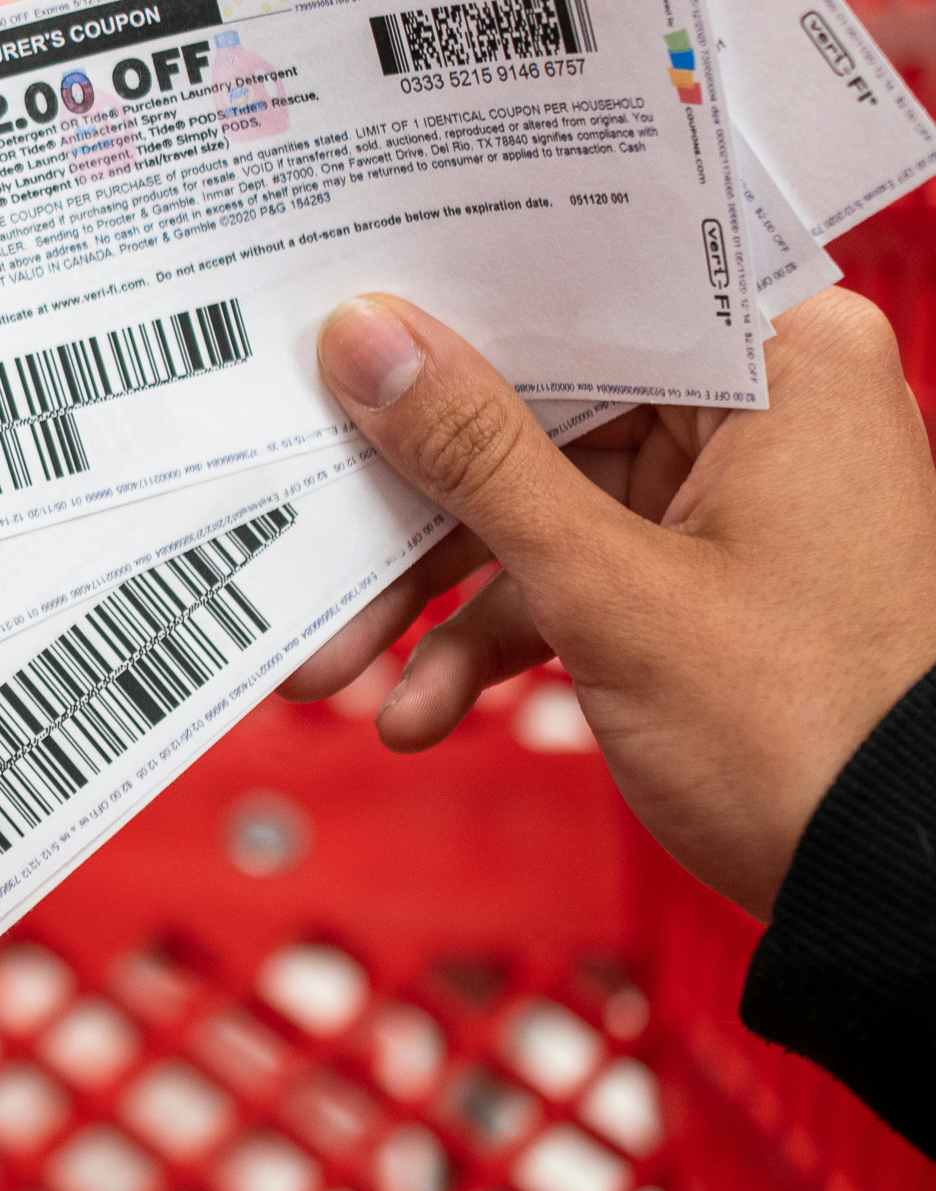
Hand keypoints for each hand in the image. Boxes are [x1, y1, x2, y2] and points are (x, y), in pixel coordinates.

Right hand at [279, 289, 935, 917]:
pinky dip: (502, 638)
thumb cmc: (806, 733)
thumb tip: (370, 339)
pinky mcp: (706, 580)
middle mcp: (768, 411)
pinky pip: (577, 576)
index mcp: (788, 363)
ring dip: (441, 594)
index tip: (349, 319)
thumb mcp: (607, 588)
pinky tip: (423, 708)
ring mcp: (735, 501)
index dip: (463, 306)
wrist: (898, 901)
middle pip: (548, 408)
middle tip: (312, 519)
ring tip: (339, 665)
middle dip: (420, 502)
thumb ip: (474, 455)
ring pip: (543, 504)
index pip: (596, 289)